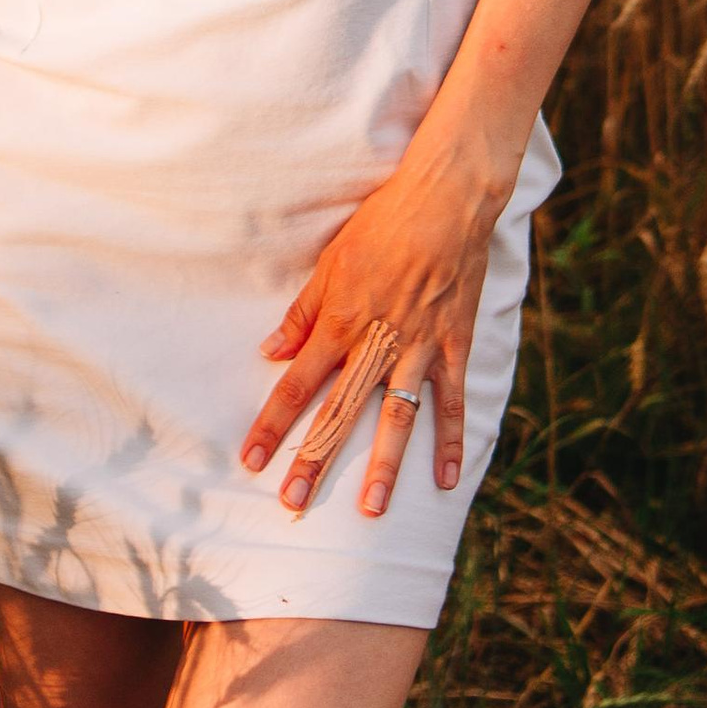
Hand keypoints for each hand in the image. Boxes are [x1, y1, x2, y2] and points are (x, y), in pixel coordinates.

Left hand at [238, 128, 510, 519]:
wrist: (445, 197)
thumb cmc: (383, 222)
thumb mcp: (332, 260)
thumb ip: (302, 311)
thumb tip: (270, 351)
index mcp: (341, 320)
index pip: (297, 382)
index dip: (273, 423)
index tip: (252, 460)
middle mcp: (377, 341)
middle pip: (341, 411)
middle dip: (315, 459)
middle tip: (295, 504)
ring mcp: (420, 347)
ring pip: (397, 417)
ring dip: (383, 467)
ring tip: (371, 510)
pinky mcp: (454, 344)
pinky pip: (451, 401)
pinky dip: (450, 441)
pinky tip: (446, 480)